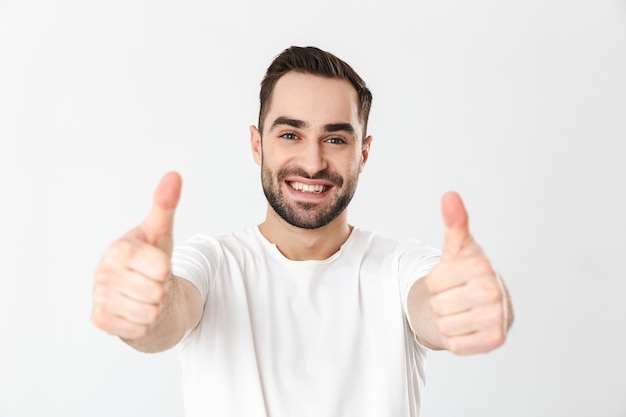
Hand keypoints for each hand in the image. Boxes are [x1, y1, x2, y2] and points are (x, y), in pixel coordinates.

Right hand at [92, 172, 181, 339]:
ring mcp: (100, 297)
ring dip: (154, 308)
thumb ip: (166, 205)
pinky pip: (140, 328)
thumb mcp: (161, 232)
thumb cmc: (152, 260)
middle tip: (152, 283)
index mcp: (119, 249)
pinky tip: (136, 311)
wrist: (141, 292)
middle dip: (161, 289)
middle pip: (157, 291)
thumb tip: (174, 175)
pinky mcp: (101, 320)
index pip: (162, 267)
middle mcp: (103, 272)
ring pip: (150, 312)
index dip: (166, 269)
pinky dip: (145, 323)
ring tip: (145, 296)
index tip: (157, 265)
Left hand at [425, 192, 507, 354]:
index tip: (452, 279)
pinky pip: (455, 344)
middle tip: (458, 296)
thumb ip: (454, 222)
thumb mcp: (459, 247)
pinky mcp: (494, 341)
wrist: (489, 303)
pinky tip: (468, 326)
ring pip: (443, 324)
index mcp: (480, 266)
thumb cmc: (469, 272)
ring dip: (447, 321)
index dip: (436, 282)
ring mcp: (496, 318)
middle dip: (441, 302)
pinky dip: (456, 339)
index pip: (431, 282)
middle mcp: (492, 291)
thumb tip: (450, 195)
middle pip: (436, 304)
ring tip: (463, 310)